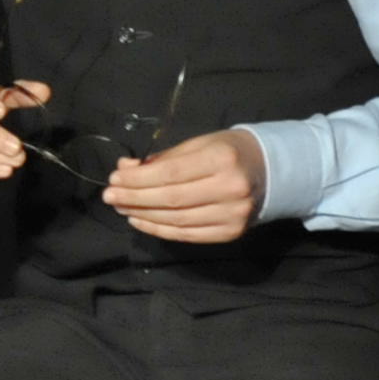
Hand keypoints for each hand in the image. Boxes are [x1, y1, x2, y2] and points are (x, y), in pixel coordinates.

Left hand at [102, 128, 265, 243]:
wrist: (270, 171)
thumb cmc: (228, 152)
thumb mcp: (198, 144)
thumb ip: (163, 159)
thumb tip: (124, 170)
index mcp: (222, 159)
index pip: (171, 174)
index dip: (138, 179)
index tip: (114, 179)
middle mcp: (230, 189)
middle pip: (171, 199)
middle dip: (134, 198)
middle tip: (109, 196)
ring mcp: (233, 215)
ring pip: (176, 220)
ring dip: (142, 215)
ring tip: (121, 207)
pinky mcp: (231, 233)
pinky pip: (187, 235)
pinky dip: (159, 230)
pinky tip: (139, 220)